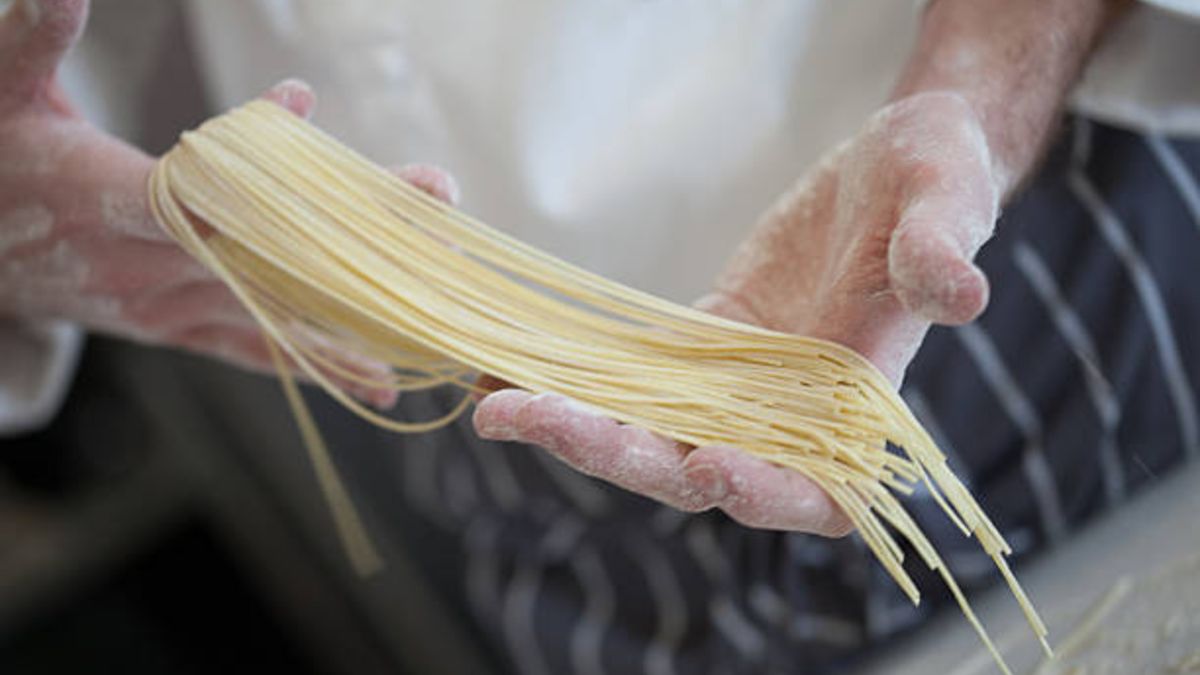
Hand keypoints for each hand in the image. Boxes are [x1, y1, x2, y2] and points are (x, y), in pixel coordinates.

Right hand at [0, 0, 456, 404]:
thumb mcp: (2, 92)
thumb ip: (35, 39)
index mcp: (99, 200)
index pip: (181, 196)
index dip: (248, 190)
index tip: (322, 176)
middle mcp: (141, 266)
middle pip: (262, 247)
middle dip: (351, 224)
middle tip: (434, 194)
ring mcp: (165, 308)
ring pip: (274, 303)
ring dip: (359, 293)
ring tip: (441, 282)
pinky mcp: (180, 331)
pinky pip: (256, 352)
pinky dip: (318, 364)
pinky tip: (382, 381)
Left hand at [474, 92, 999, 534]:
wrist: (898, 162)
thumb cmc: (940, 178)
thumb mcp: (948, 196)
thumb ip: (943, 248)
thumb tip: (961, 292)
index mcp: (863, 401)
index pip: (818, 483)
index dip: (767, 493)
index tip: (710, 468)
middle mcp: (794, 412)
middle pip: (701, 465)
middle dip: (618, 454)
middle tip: (529, 421)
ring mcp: (742, 383)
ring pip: (655, 429)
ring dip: (578, 424)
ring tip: (496, 406)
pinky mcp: (707, 345)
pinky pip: (636, 375)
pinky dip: (580, 376)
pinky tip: (511, 366)